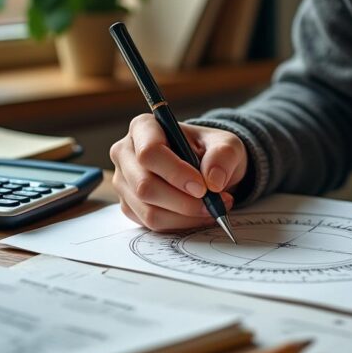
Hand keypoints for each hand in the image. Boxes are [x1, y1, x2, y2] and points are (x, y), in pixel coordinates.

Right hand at [109, 114, 247, 230]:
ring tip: (212, 209)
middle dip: (183, 202)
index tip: (203, 187)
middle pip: (144, 186)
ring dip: (185, 217)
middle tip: (214, 203)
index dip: (175, 173)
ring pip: (148, 210)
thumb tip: (213, 181)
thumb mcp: (227, 145)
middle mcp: (126, 154)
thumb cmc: (210, 151)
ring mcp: (124, 182)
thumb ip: (223, 156)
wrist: (205, 168)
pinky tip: (198, 215)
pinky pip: (151, 224)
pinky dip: (180, 224)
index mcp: (143, 128)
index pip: (149, 152)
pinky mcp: (129, 206)